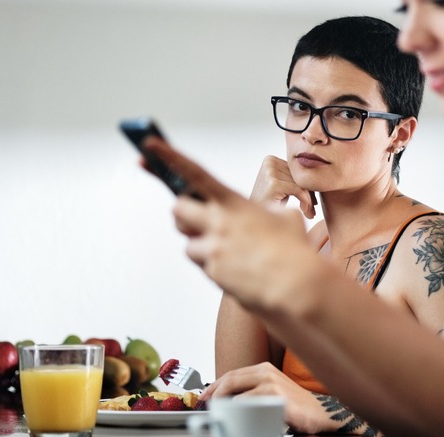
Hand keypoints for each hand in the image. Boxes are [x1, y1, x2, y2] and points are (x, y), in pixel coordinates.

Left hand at [143, 138, 320, 311]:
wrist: (294, 285)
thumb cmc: (293, 250)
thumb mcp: (284, 217)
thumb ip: (266, 211)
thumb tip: (264, 215)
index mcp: (233, 202)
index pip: (195, 173)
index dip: (170, 157)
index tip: (149, 144)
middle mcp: (217, 223)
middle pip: (178, 210)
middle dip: (183, 214)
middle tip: (197, 219)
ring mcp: (213, 249)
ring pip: (189, 244)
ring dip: (201, 245)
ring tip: (229, 250)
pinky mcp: (213, 273)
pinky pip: (204, 266)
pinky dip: (215, 266)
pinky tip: (237, 268)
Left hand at [202, 362, 339, 433]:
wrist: (320, 412)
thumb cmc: (295, 404)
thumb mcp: (271, 391)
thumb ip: (252, 390)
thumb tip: (227, 400)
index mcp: (264, 368)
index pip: (231, 374)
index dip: (214, 386)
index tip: (204, 397)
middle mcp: (266, 372)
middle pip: (230, 379)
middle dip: (213, 393)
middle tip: (205, 405)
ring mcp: (271, 383)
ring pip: (235, 391)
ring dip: (222, 404)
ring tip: (217, 413)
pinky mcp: (275, 396)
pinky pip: (246, 404)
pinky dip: (236, 411)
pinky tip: (234, 418)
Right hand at [250, 155, 316, 219]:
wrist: (254, 221)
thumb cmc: (270, 205)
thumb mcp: (283, 187)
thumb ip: (294, 178)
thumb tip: (319, 173)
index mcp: (270, 159)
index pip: (297, 170)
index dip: (307, 186)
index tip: (313, 201)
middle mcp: (269, 162)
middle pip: (300, 176)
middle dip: (309, 193)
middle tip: (313, 209)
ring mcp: (270, 172)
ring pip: (301, 184)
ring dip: (309, 200)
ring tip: (310, 213)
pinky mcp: (273, 184)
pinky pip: (299, 190)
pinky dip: (306, 202)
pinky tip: (307, 212)